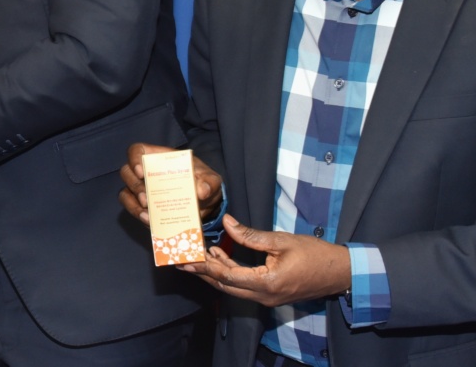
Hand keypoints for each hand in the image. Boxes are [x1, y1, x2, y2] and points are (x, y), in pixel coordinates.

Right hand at [119, 142, 222, 223]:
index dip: (134, 158)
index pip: (137, 150)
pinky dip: (138, 215)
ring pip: (126, 192)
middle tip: (146, 200)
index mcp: (158, 158)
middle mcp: (145, 172)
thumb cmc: (203, 183)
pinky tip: (149, 222)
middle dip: (135, 187)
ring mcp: (141, 189)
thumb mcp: (211, 180)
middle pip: (127, 172)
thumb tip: (202, 191)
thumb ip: (209, 182)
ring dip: (133, 204)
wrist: (205, 204)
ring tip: (147, 215)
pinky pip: (132, 208)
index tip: (141, 171)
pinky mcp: (142, 206)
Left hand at [179, 215, 351, 305]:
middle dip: (202, 272)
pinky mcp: (271, 294)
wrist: (340, 273)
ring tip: (198, 253)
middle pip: (225, 286)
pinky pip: (243, 286)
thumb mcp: (282, 240)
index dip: (204, 266)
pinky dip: (229, 273)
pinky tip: (221, 256)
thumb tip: (227, 223)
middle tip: (181, 259)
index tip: (186, 258)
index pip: (227, 276)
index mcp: (267, 283)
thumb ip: (251, 235)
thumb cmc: (315, 255)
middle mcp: (264, 296)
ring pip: (233, 288)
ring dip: (215, 272)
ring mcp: (268, 298)